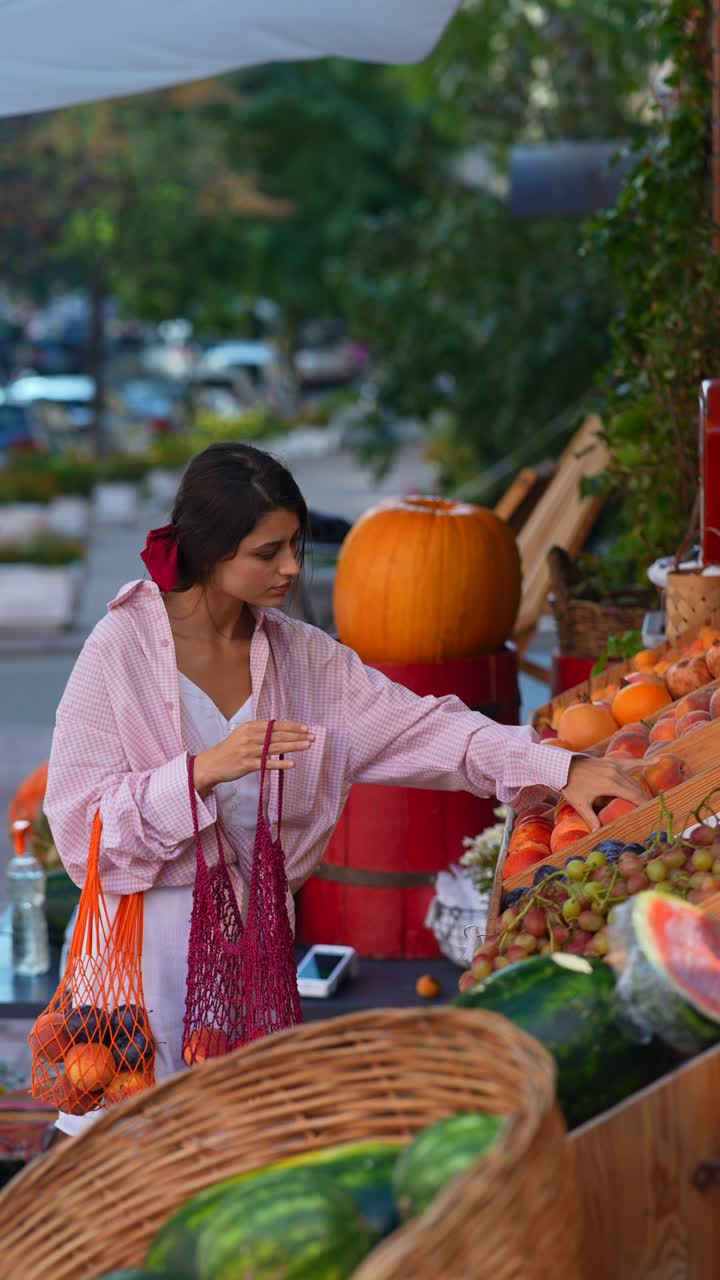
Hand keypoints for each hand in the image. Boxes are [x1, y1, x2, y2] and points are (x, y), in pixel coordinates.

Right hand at [193, 721, 314, 796]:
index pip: (275, 725)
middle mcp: (249, 737)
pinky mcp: (246, 764)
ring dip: (293, 747)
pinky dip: (280, 764)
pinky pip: (267, 764)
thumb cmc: (230, 750)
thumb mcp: (243, 735)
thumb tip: (281, 731)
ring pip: (275, 748)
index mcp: (250, 727)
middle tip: (313, 737)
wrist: (211, 764)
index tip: (306, 728)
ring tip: (308, 745)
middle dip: (297, 736)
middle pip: (277, 735)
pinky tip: (293, 764)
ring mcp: (248, 751)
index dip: (292, 726)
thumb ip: (260, 733)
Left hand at [562, 755, 648, 831]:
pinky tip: (659, 759)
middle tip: (651, 810)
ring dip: (642, 789)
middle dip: (644, 799)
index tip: (650, 812)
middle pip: (636, 788)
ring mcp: (614, 765)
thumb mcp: (580, 804)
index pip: (634, 795)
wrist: (562, 766)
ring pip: (634, 779)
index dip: (643, 804)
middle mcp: (616, 772)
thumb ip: (591, 819)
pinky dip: (645, 762)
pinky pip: (632, 762)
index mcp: (610, 783)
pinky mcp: (612, 761)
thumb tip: (597, 835)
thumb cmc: (570, 785)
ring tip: (649, 800)